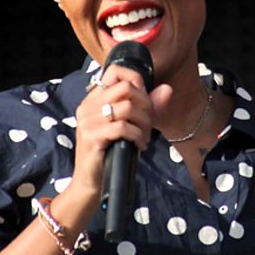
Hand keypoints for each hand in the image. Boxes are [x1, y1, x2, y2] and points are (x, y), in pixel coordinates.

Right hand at [69, 65, 172, 196]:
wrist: (91, 183)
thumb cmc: (111, 153)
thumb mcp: (130, 126)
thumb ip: (147, 106)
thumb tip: (167, 89)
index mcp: (94, 99)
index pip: (114, 71)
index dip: (136, 80)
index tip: (145, 101)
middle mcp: (88, 106)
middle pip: (126, 88)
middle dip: (145, 105)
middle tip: (148, 123)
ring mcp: (88, 121)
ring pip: (128, 107)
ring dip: (144, 123)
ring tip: (144, 136)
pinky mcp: (92, 136)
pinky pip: (123, 127)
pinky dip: (138, 135)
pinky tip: (139, 145)